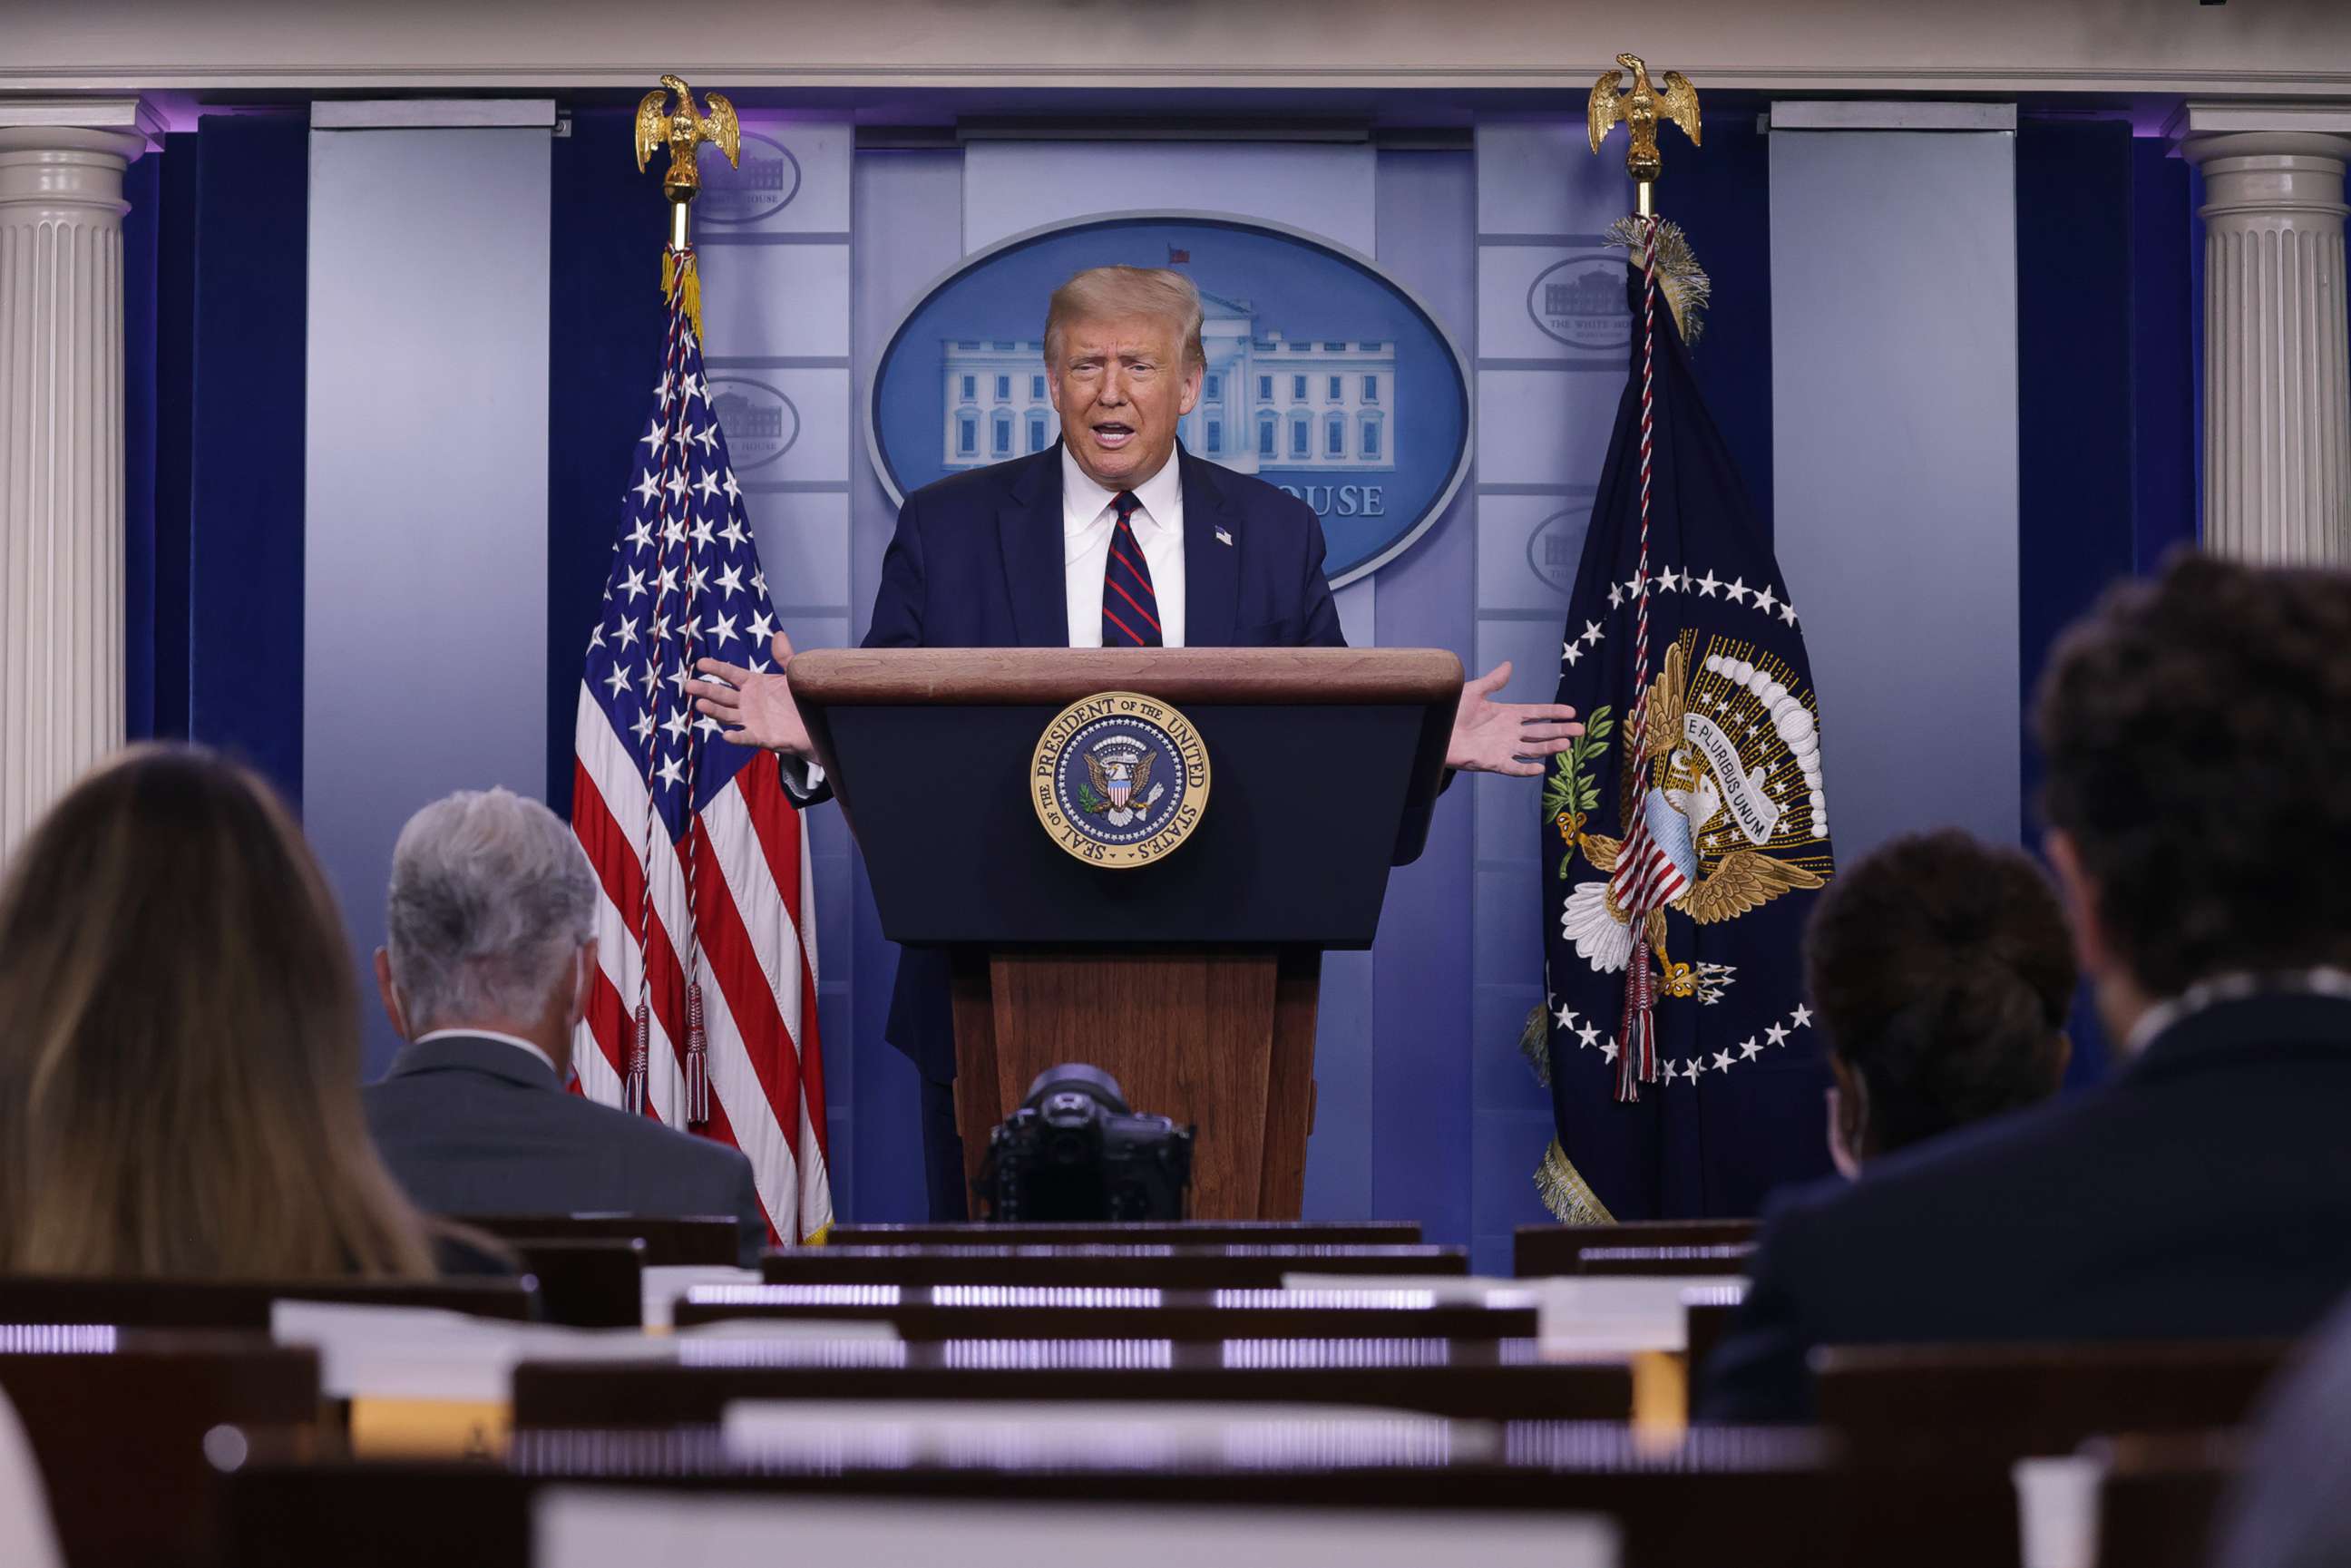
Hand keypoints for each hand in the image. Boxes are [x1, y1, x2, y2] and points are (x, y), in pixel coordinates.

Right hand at [690, 631, 811, 755]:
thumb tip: (778, 634)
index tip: (701, 663)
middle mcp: (747, 701)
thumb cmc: (801, 697)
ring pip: (727, 714)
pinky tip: (727, 735)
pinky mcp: (760, 736)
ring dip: (714, 710)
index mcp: (753, 683)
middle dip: (706, 690)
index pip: (730, 674)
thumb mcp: (793, 674)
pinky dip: (736, 737)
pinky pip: (745, 737)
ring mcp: (751, 719)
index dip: (716, 668)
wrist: (816, 724)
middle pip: (722, 694)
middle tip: (689, 686)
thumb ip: (785, 657)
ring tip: (700, 704)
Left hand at [1446, 661, 1582, 776]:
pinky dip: (1526, 769)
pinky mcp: (1492, 762)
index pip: (1537, 713)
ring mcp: (1503, 748)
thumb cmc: (1452, 712)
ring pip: (1532, 749)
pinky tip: (1540, 768)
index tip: (1572, 712)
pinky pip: (1513, 767)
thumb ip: (1494, 682)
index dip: (1554, 712)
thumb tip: (1509, 665)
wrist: (1434, 732)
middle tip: (1581, 730)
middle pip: (1541, 732)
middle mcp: (1510, 732)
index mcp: (1508, 714)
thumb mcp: (1474, 692)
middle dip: (1561, 731)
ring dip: (1549, 748)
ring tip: (1566, 744)